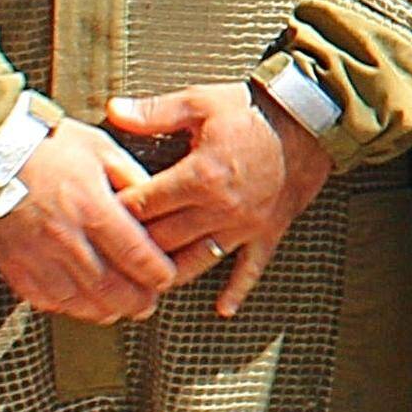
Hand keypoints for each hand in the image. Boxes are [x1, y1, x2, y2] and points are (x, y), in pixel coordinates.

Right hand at [0, 121, 184, 323]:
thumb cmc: (43, 144)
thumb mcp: (99, 148)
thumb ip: (129, 177)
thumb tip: (153, 199)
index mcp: (92, 209)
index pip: (136, 257)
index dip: (158, 275)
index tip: (167, 278)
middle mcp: (67, 240)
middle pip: (111, 289)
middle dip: (137, 301)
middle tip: (148, 302)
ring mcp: (39, 258)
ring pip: (80, 302)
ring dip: (106, 309)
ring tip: (120, 307)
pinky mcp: (16, 267)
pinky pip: (48, 300)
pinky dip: (70, 307)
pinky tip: (82, 302)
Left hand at [103, 80, 335, 316]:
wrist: (311, 119)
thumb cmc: (254, 110)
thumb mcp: (201, 102)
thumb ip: (154, 112)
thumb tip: (113, 111)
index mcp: (199, 177)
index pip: (145, 204)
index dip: (118, 210)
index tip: (100, 214)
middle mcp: (219, 208)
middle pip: (164, 239)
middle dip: (135, 247)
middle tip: (113, 253)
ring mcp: (244, 225)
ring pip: (197, 261)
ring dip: (170, 274)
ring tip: (148, 285)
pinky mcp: (267, 231)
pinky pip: (250, 268)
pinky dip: (237, 291)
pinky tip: (223, 309)